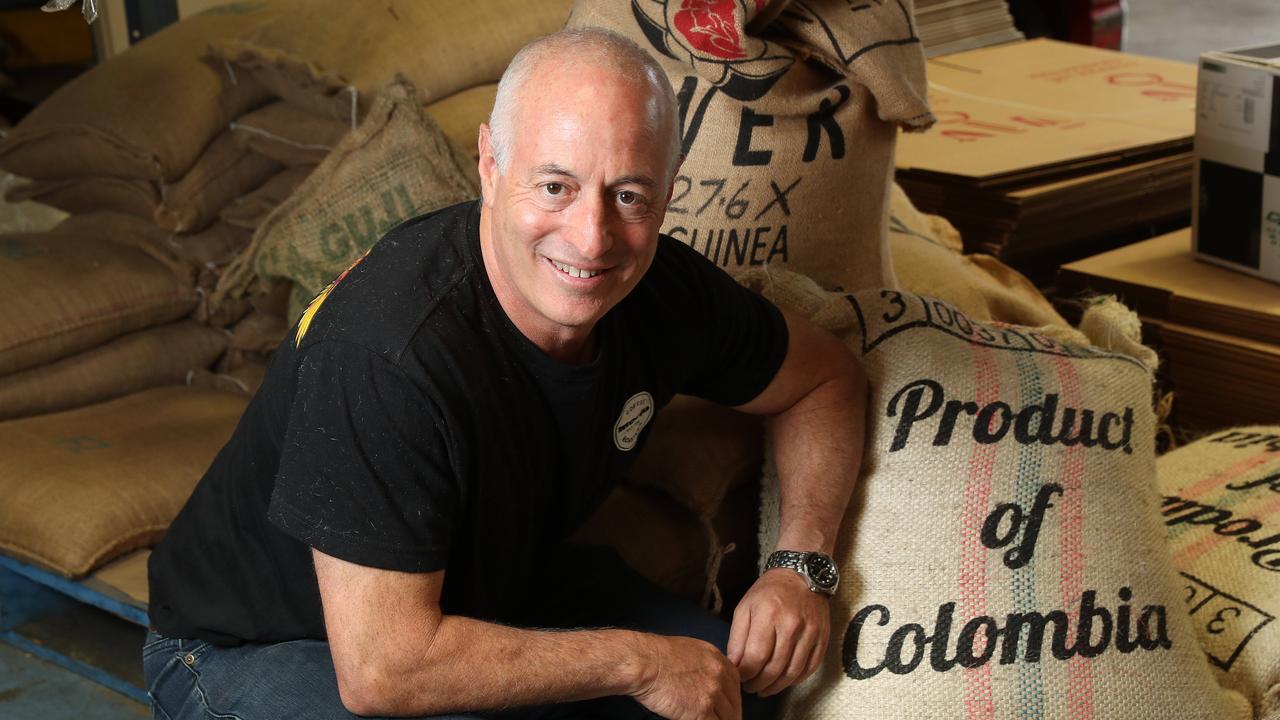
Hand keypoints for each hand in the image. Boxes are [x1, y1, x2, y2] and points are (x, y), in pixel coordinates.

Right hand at [631, 634, 742, 719]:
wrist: (644, 662)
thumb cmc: (656, 656)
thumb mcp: (690, 650)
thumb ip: (704, 665)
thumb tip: (706, 681)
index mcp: (717, 659)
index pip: (735, 686)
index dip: (730, 700)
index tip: (727, 709)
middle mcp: (719, 675)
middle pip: (734, 704)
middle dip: (729, 715)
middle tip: (719, 719)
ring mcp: (713, 693)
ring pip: (728, 718)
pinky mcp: (702, 711)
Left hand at [727, 569, 829, 695]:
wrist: (801, 574)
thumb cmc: (768, 591)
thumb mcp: (745, 607)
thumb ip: (737, 638)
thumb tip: (734, 666)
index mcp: (768, 615)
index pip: (755, 656)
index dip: (745, 673)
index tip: (739, 677)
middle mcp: (791, 625)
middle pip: (774, 668)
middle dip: (759, 683)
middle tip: (750, 688)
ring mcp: (810, 633)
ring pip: (792, 672)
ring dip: (777, 686)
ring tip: (765, 689)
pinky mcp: (822, 638)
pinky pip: (810, 668)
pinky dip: (796, 679)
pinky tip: (784, 680)